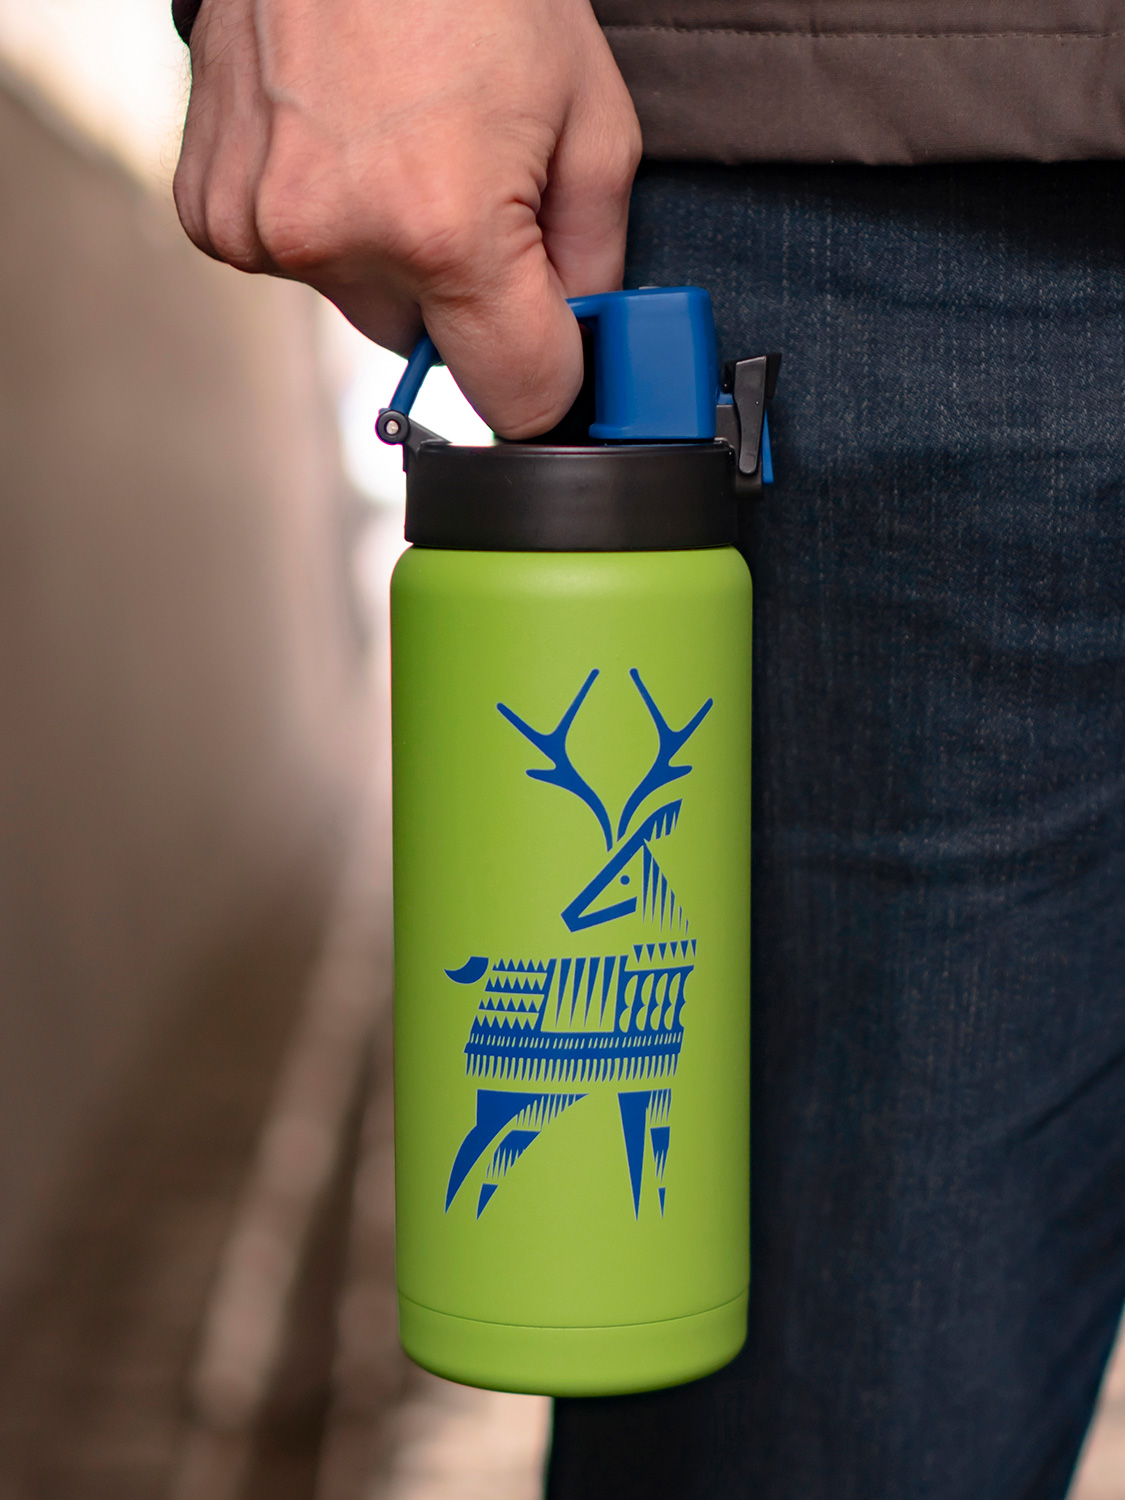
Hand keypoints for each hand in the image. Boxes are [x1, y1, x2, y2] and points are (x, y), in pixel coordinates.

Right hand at [173, 0, 640, 437]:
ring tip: (401, 146)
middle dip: (465, 296)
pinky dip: (328, 227)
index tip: (560, 348)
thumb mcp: (591, 114)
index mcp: (445, 228)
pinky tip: (342, 145)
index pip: (518, 398)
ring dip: (392, 259)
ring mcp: (264, 231)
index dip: (552, 377)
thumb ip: (596, 254)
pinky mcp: (213, 216)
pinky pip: (299, 266)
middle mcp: (340, 243)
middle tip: (473, 187)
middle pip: (431, 351)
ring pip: (362, 305)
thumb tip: (582, 334)